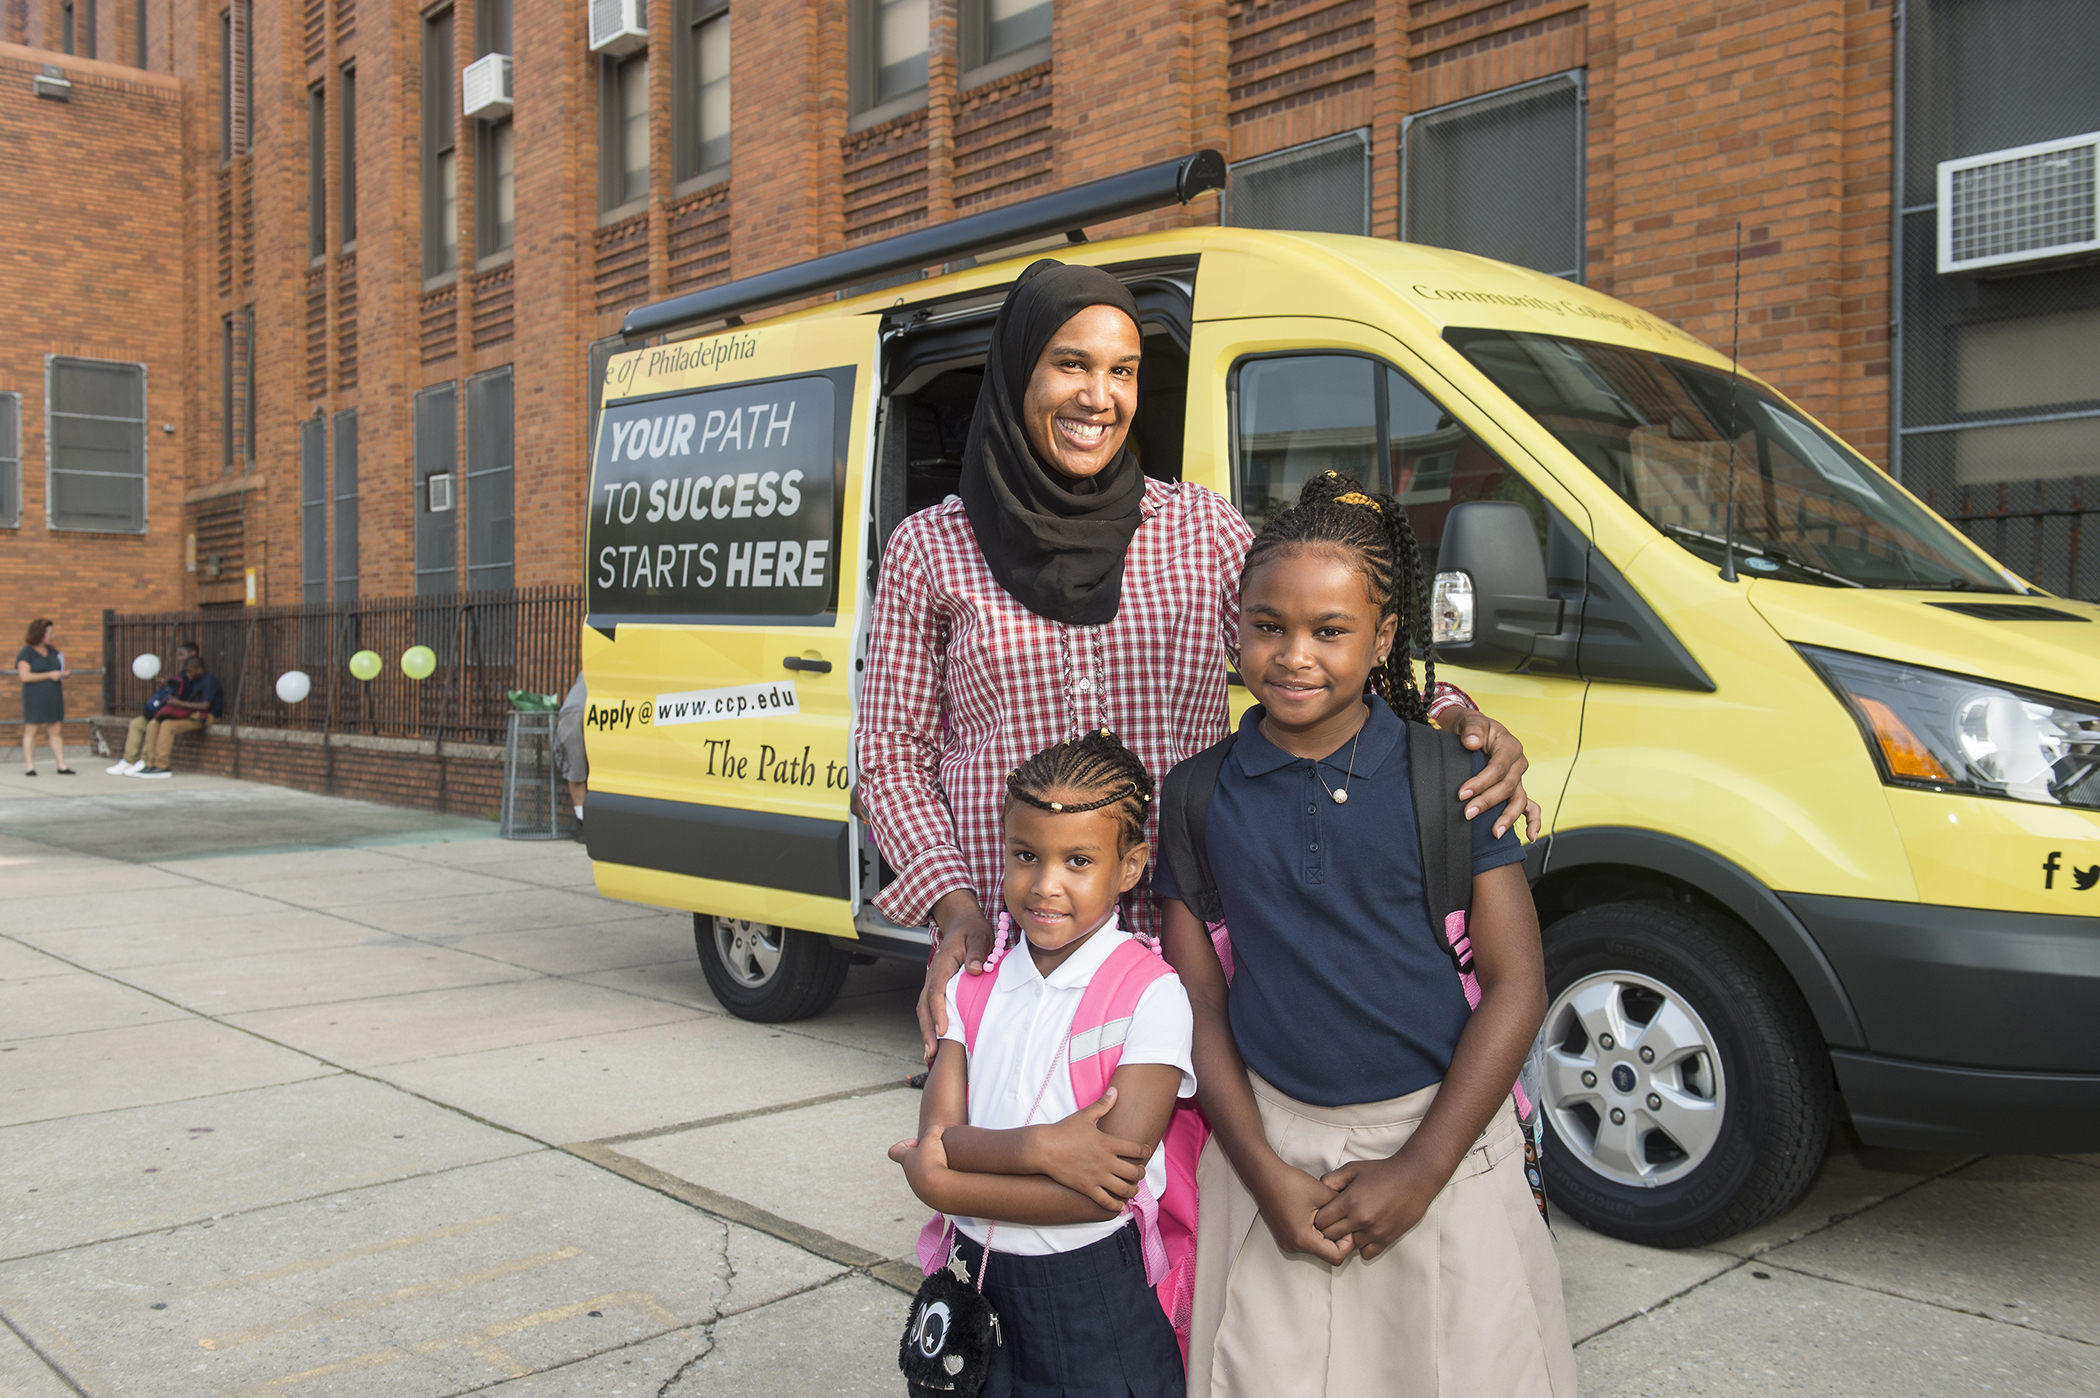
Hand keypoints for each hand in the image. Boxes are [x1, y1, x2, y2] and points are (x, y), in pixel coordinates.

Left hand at [889, 1123, 953, 1200]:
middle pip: (912, 1162)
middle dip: (924, 1155)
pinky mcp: (931, 1195)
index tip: (916, 1142)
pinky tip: (951, 1174)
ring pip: (924, 1174)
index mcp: (906, 1159)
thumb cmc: (932, 1161)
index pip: (894, 1151)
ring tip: (947, 1163)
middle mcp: (910, 1174)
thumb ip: (933, 1129)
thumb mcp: (933, 1137)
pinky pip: (935, 1184)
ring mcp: (919, 1186)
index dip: (903, 1144)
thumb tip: (937, 1130)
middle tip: (937, 1151)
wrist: (938, 1189)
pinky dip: (942, 1178)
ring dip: (934, 1167)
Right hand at [919, 892, 994, 1063]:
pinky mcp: (939, 987)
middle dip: (926, 1029)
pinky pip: (931, 1007)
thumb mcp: (979, 936)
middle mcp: (933, 974)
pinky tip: (937, 1041)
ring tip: (931, 1054)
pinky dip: (931, 1024)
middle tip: (932, 1052)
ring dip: (926, 1031)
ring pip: (925, 1009)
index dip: (937, 1012)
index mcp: (942, 964)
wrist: (962, 922)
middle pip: (924, 1005)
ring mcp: (934, 982)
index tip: (942, 1030)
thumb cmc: (972, 930)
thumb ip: (977, 952)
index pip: (936, 991)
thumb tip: (974, 970)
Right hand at [1031, 1088, 1147, 1210]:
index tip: (1145, 1152)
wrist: (1042, 1148)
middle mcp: (1106, 1161)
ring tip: (1131, 1188)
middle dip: (1140, 1173)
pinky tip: (1119, 1205)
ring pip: (1124, 1189)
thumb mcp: (1085, 1115)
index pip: (1137, 1150)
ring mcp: (1097, 1177)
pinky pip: (1107, 1202)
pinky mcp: (1087, 1188)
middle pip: (1134, 1172)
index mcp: (1108, 1143)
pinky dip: (1116, 1206)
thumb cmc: (1063, 1130)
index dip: (1145, 1151)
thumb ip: (1103, 1104)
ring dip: (1132, 1190)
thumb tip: (1115, 1090)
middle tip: (1138, 1172)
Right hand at [1250, 1160, 1350, 1263]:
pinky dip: (1315, 1232)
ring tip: (1324, 1213)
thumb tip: (1353, 1217)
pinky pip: (1306, 1242)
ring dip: (1325, 1235)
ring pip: (1317, 1248)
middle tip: (1338, 1217)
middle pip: (1326, 1254)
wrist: (1264, 1176)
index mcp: (1303, 1239)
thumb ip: (1342, 1209)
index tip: (1346, 1224)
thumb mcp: (1323, 1193)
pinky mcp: (1284, 1237)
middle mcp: (1294, 1246)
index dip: (1347, 1243)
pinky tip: (1314, 1214)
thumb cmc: (1290, 1183)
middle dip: (1336, 1238)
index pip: (1336, 1257)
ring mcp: (1287, 1243)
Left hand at [1313, 1152, 1443, 1260]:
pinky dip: (1363, 1246)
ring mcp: (1375, 1232)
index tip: (1324, 1213)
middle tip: (1334, 1222)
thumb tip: (1319, 1192)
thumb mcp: (1353, 1169)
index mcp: (1349, 1202)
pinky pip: (1367, 1253)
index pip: (1320, 1222)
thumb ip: (1331, 1180)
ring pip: (1348, 1247)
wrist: (1415, 1178)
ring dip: (1346, 1239)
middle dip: (1328, 1230)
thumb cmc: (1383, 1171)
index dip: (1319, 1218)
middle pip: (1331, 1237)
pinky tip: (1364, 1233)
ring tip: (1351, 1226)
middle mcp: (1360, 1220)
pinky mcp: (1387, 1239)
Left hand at [1444, 709, 1541, 841]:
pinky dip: (1534, 821)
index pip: (1498, 768)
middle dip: (1487, 802)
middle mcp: (1518, 763)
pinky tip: (1530, 836)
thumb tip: (1473, 743)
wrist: (1472, 731)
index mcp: (1510, 746)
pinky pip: (1530, 806)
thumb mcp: (1469, 722)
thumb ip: (1471, 730)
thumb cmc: (1471, 728)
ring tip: (1495, 833)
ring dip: (1507, 817)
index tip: (1463, 794)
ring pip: (1519, 800)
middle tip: (1468, 813)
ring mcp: (1518, 778)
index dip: (1481, 782)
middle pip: (1507, 786)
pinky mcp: (1515, 788)